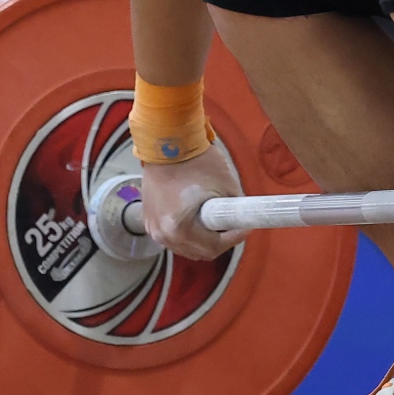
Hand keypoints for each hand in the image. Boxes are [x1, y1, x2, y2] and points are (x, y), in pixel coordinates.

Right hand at [138, 145, 244, 261]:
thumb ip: (236, 209)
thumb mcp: (226, 185)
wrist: (166, 142)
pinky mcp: (148, 221)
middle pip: (200, 252)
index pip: (214, 247)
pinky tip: (197, 218)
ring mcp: (153, 228)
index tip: (245, 226)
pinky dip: (188, 234)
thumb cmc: (195, 160)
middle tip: (233, 224)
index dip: (234, 237)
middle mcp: (162, 234)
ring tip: (216, 220)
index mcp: (179, 228)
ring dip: (203, 239)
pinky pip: (173, 238)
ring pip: (186, 248)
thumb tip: (243, 221)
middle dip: (220, 240)